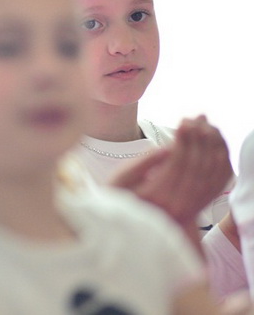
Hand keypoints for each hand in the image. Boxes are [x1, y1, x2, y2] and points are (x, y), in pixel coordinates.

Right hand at [110, 116, 231, 226]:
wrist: (129, 221)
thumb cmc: (119, 193)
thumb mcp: (123, 177)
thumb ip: (144, 163)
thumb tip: (166, 149)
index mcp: (157, 195)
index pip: (178, 163)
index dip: (184, 140)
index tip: (185, 120)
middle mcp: (177, 204)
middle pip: (197, 167)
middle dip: (200, 139)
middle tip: (200, 117)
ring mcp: (188, 207)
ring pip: (210, 174)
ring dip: (212, 147)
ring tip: (207, 126)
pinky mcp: (195, 205)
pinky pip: (214, 182)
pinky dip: (217, 162)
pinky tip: (213, 144)